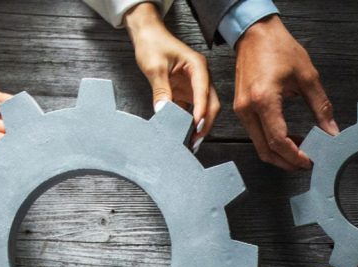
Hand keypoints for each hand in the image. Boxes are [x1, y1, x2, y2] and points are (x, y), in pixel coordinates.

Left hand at [124, 2, 218, 150]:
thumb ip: (161, 90)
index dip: (201, 111)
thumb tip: (163, 112)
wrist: (147, 33)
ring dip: (198, 125)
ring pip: (203, 109)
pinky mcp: (187, 91)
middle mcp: (200, 77)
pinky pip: (191, 109)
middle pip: (210, 104)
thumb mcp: (155, 67)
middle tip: (195, 140)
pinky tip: (181, 132)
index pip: (204, 92)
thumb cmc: (153, 43)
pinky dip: (187, 121)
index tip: (195, 127)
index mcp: (198, 67)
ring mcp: (195, 85)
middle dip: (204, 123)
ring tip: (189, 141)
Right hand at [234, 15, 337, 169]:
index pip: (278, 141)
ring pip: (259, 145)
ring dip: (279, 153)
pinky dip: (271, 142)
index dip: (295, 156)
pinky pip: (255, 134)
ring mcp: (241, 110)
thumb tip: (331, 131)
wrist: (255, 32)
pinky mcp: (241, 108)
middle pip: (265, 150)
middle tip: (305, 164)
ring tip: (299, 151)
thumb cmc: (277, 47)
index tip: (309, 161)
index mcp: (264, 99)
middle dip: (286, 162)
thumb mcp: (307, 76)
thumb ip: (321, 107)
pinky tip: (288, 137)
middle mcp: (248, 108)